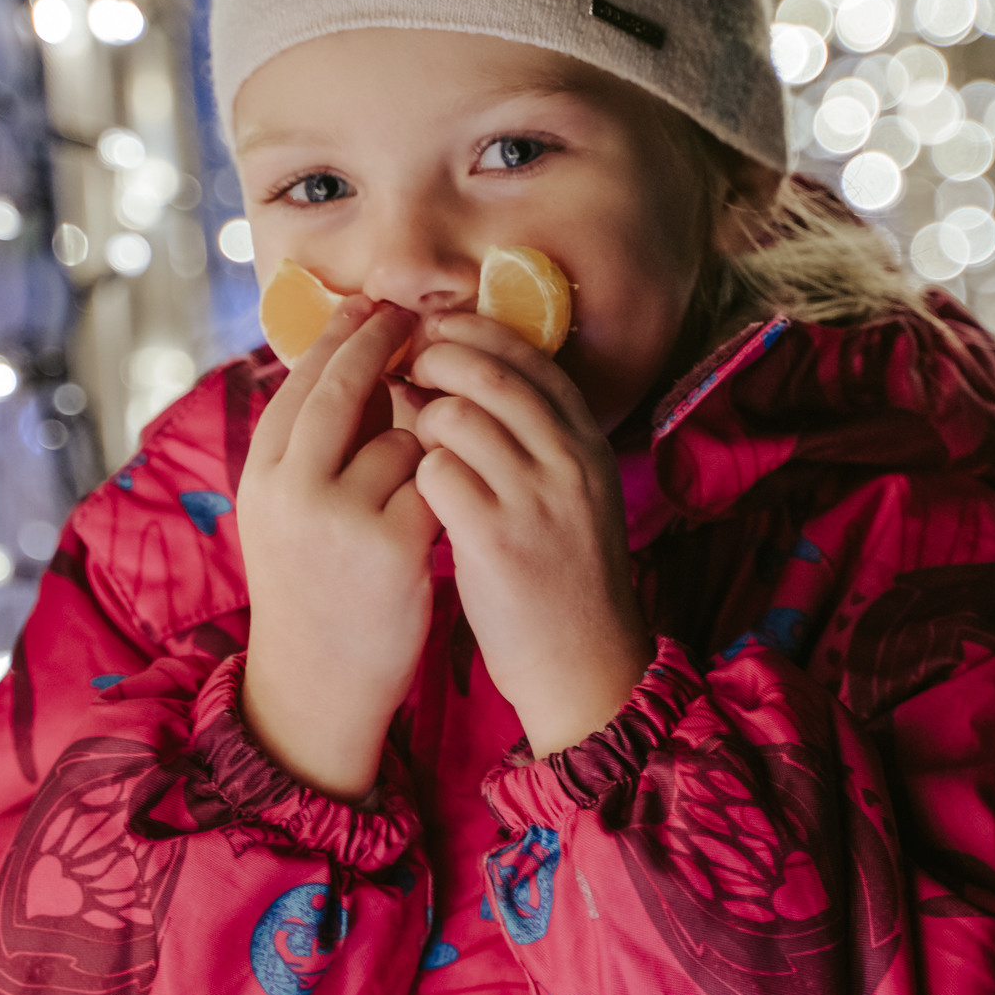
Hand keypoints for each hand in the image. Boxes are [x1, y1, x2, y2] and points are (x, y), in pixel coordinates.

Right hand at [237, 298, 440, 799]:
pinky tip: (447, 492)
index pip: (302, 378)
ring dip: (424, 432)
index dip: (342, 333)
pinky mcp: (394, 545)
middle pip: (345, 383)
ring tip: (419, 460)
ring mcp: (341, 515)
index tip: (373, 304)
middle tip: (414, 315)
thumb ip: (310, 445)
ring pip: (403, 432)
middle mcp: (292, 487)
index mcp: (261, 473)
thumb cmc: (311, 586)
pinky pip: (436, 478)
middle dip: (384, 339)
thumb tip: (358, 361)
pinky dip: (447, 477)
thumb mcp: (284, 511)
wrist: (317, 682)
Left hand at [405, 312, 654, 757]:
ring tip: (410, 442)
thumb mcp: (573, 495)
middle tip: (406, 366)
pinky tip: (414, 495)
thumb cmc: (562, 578)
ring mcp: (535, 500)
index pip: (532, 361)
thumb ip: (535, 440)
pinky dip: (415, 473)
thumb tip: (461, 378)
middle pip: (493, 375)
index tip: (439, 329)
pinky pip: (436, 474)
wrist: (584, 665)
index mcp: (588, 445)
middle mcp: (569, 462)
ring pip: (458, 417)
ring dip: (420, 420)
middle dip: (439, 358)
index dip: (479, 335)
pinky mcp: (497, 540)